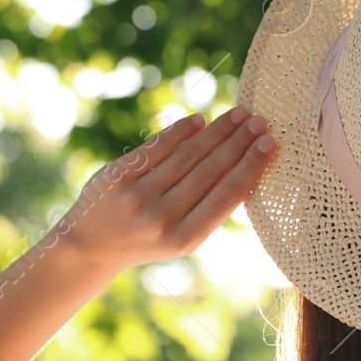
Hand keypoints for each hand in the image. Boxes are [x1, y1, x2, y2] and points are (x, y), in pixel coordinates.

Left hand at [54, 106, 277, 270]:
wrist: (90, 246)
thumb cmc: (149, 238)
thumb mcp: (182, 236)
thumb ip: (210, 206)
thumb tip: (246, 164)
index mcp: (184, 239)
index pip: (227, 196)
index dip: (251, 166)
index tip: (271, 144)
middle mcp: (161, 219)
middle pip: (211, 171)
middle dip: (240, 142)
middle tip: (261, 121)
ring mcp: (136, 196)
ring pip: (187, 155)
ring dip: (217, 131)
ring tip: (239, 115)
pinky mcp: (117, 175)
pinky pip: (157, 146)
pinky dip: (180, 130)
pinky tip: (200, 119)